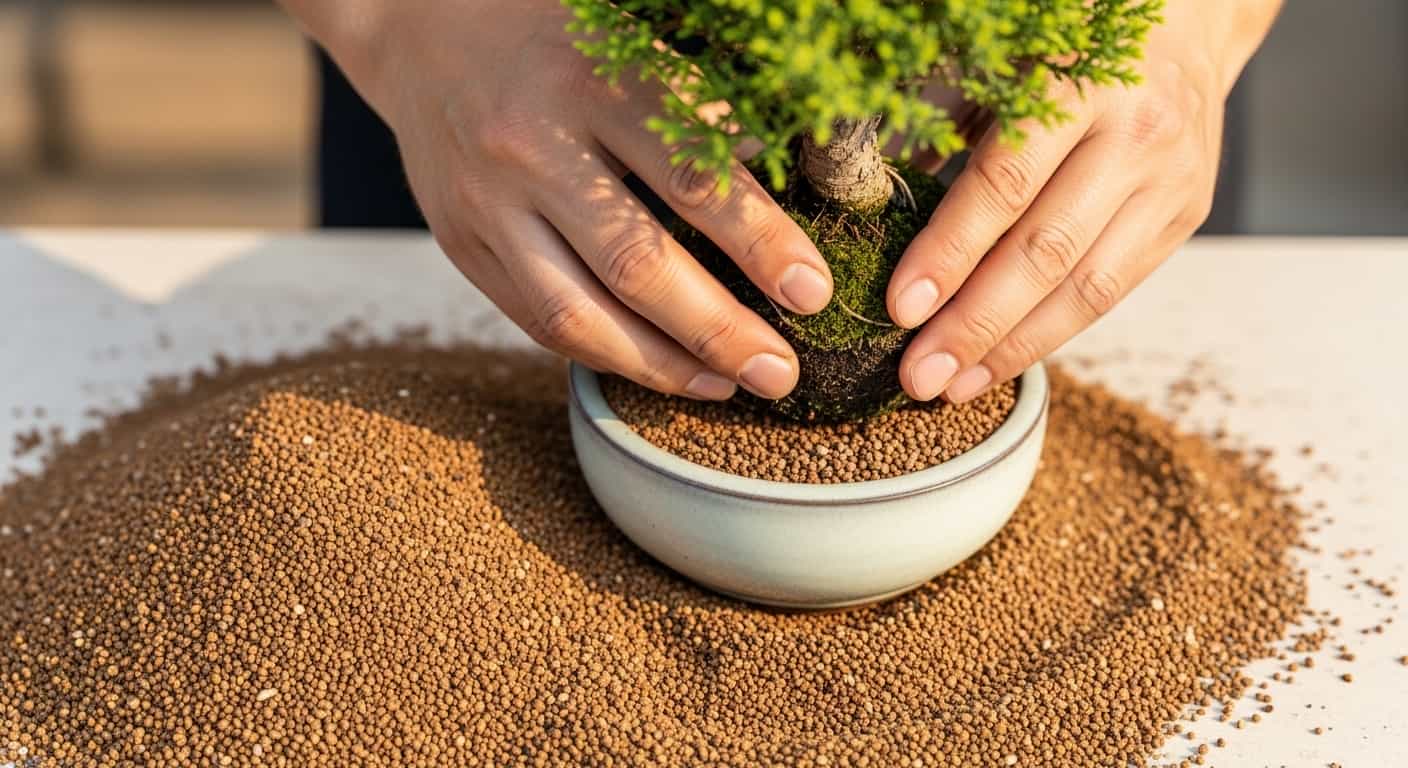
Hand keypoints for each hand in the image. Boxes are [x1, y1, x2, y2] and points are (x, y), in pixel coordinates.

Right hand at [280, 0, 834, 400]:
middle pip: (636, 265)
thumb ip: (699, 112)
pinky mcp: (462, 248)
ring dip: (662, 366)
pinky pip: (538, 324)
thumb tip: (788, 187)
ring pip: (579, 315)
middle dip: (719, 330)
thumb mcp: (632, 45)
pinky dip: (605, 358)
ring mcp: (487, 207)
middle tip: (781, 373)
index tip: (812, 292)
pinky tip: (661, 372)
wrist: (422, 31)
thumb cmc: (555, 36)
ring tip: (727, 388)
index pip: (689, 180)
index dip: (759, 244)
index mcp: (592, 84)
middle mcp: (532, 150)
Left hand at [885, 0, 1280, 402]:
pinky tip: (1000, 363)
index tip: (901, 307)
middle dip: (975, 324)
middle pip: (1046, 252)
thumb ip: (950, 138)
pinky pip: (1110, 294)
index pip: (1005, 185)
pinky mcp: (1184, 219)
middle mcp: (1136, 136)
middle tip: (918, 376)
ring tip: (952, 387)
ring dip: (1011, 349)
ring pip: (1086, 289)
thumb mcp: (1004, 69)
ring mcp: (1170, 182)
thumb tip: (876, 219)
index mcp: (1080, 85)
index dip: (950, 253)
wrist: (1185, 25)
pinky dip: (1050, 335)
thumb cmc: (1068, 48)